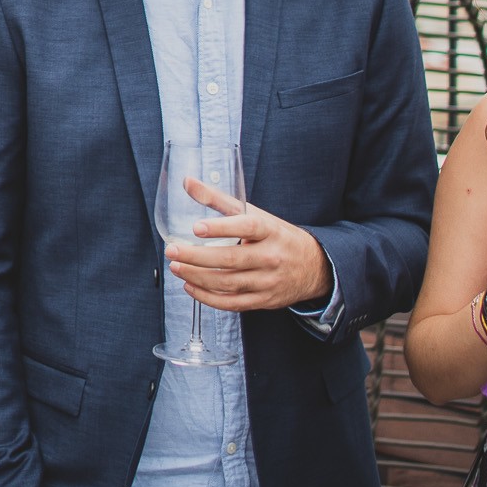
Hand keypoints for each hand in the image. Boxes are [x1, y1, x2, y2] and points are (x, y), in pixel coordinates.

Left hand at [165, 178, 331, 310]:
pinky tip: (190, 286)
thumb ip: (219, 199)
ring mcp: (268, 281)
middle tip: (172, 251)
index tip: (196, 228)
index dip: (221, 228)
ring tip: (176, 267)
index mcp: (270, 230)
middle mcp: (271, 256)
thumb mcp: (255, 213)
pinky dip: (208, 298)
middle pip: (231, 259)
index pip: (247, 227)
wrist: (314, 266)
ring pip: (228, 283)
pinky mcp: (264, 300)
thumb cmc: (276, 236)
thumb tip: (187, 182)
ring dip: (198, 277)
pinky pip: (232, 303)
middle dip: (197, 257)